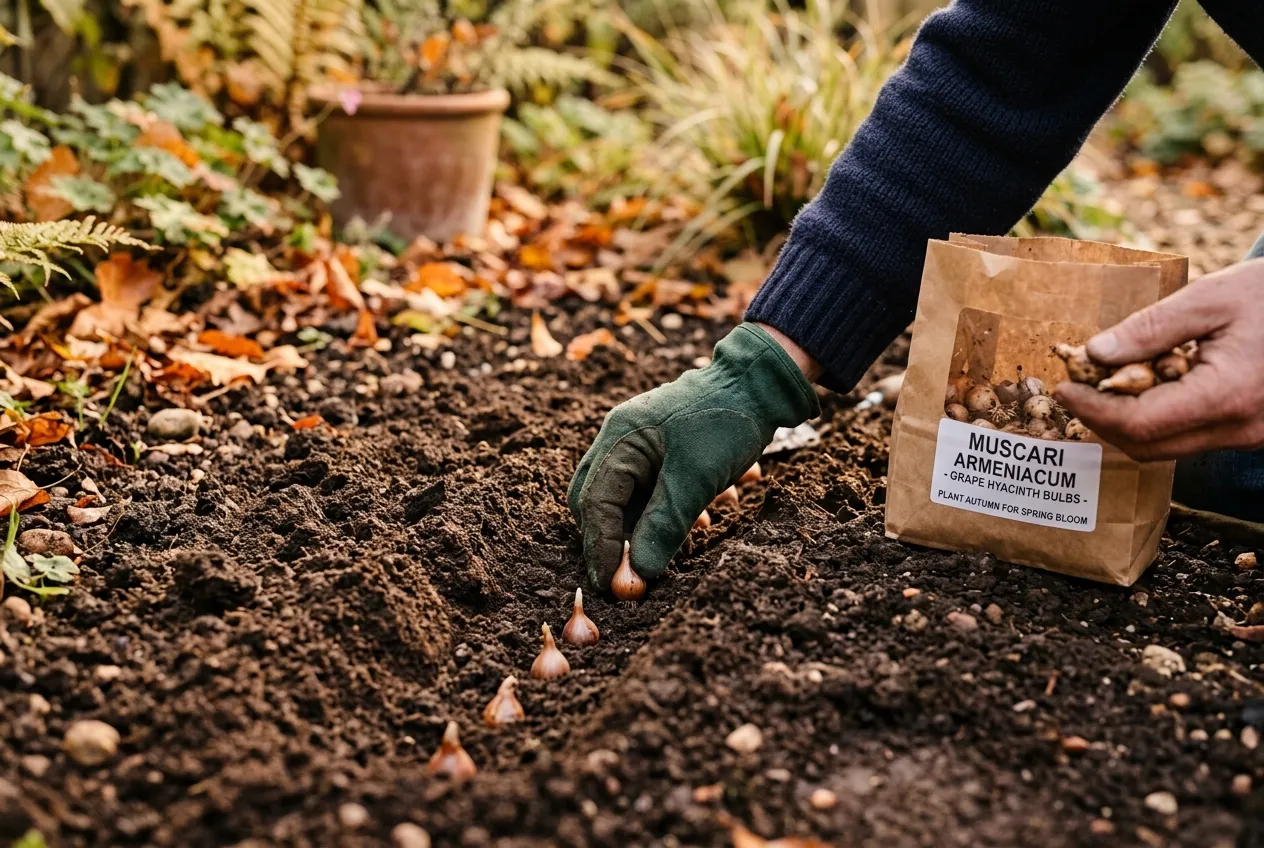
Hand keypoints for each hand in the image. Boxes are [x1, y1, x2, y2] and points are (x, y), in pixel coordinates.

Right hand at [567, 323, 819, 589]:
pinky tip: (691, 527)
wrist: (760, 384)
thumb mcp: (697, 478)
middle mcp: (619, 440)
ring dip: (637, 532)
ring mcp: (637, 445)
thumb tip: (637, 573)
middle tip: (627, 579)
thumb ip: (664, 525)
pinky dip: (658, 516)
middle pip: (596, 502)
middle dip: (610, 543)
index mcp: (620, 438)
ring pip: (622, 501)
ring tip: (659, 559)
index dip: (600, 548)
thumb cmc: (726, 422)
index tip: (610, 585)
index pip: (595, 502)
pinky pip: (646, 492)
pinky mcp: (658, 453)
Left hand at [1055, 258, 1263, 460]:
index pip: (1139, 424)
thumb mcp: (1211, 298)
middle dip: (1103, 420)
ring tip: (1102, 384)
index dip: (1093, 409)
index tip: (1065, 386)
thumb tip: (1095, 353)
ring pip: (1168, 447)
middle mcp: (1240, 429)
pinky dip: (1157, 418)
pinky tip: (1143, 386)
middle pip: (1148, 447)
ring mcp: (1248, 436)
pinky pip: (1190, 437)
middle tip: (1075, 388)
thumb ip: (1151, 328)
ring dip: (1127, 421)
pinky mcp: (1250, 432)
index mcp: (1227, 396)